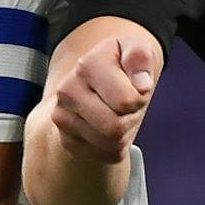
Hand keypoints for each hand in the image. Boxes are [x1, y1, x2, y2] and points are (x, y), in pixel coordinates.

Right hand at [46, 36, 157, 164]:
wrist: (96, 80)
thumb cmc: (121, 64)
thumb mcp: (136, 49)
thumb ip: (141, 58)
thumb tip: (142, 84)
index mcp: (87, 65)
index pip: (125, 101)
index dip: (140, 97)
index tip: (136, 87)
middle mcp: (67, 91)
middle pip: (114, 128)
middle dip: (131, 118)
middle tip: (129, 105)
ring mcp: (62, 118)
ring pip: (110, 144)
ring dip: (125, 133)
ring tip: (119, 114)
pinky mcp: (66, 141)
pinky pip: (104, 156)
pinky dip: (115, 146)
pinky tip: (109, 128)